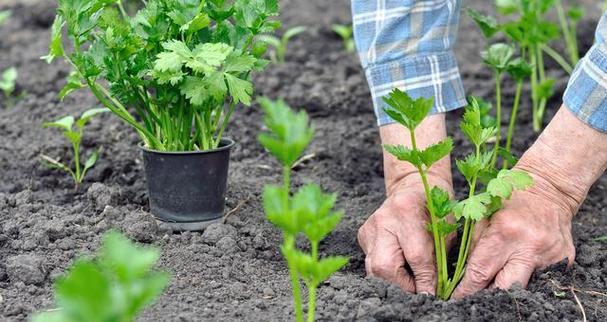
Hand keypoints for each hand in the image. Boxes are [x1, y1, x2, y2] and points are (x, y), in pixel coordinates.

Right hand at [358, 174, 453, 293]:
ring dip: (394, 282)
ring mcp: (369, 227)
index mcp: (407, 209)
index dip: (425, 281)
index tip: (431, 295)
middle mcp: (383, 218)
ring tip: (411, 282)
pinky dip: (387, 272)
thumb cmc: (436, 208)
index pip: (415, 256)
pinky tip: (400, 268)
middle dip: (402, 286)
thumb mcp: (445, 230)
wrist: (414, 187)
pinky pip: (371, 262)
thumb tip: (432, 291)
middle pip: (384, 266)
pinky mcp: (363, 235)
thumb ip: (438, 259)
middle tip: (418, 291)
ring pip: (374, 269)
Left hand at [451, 169, 574, 298]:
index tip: (457, 296)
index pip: (481, 272)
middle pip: (505, 287)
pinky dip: (527, 275)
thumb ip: (474, 246)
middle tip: (476, 295)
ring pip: (524, 286)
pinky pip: (542, 278)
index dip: (467, 288)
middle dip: (488, 294)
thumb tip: (466, 275)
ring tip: (496, 280)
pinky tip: (519, 265)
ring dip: (508, 286)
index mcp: (504, 231)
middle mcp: (529, 245)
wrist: (549, 188)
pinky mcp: (565, 259)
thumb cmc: (509, 200)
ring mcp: (550, 254)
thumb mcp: (483, 216)